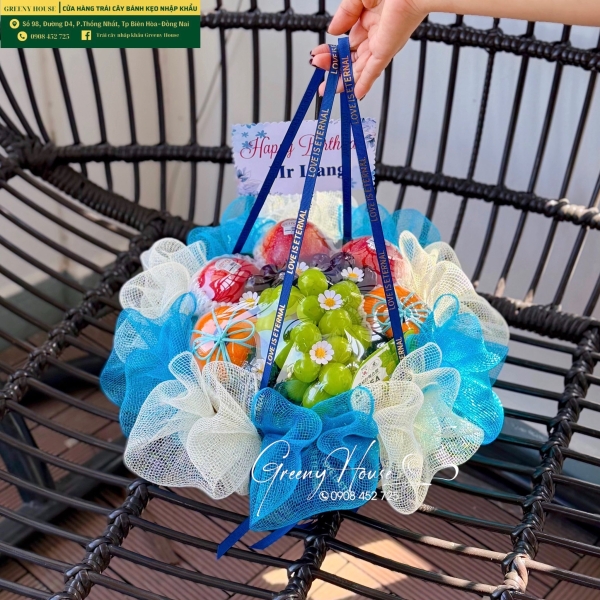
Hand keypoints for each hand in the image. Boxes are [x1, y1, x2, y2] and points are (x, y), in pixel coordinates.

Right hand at [311, 0, 426, 97]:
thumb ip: (345, 13)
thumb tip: (333, 31)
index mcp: (371, 17)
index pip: (348, 41)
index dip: (332, 50)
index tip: (318, 54)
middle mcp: (377, 32)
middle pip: (352, 57)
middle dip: (334, 67)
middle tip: (319, 72)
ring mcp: (382, 43)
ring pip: (360, 67)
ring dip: (344, 78)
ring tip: (328, 87)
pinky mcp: (387, 50)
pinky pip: (374, 70)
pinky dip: (364, 82)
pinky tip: (355, 93)